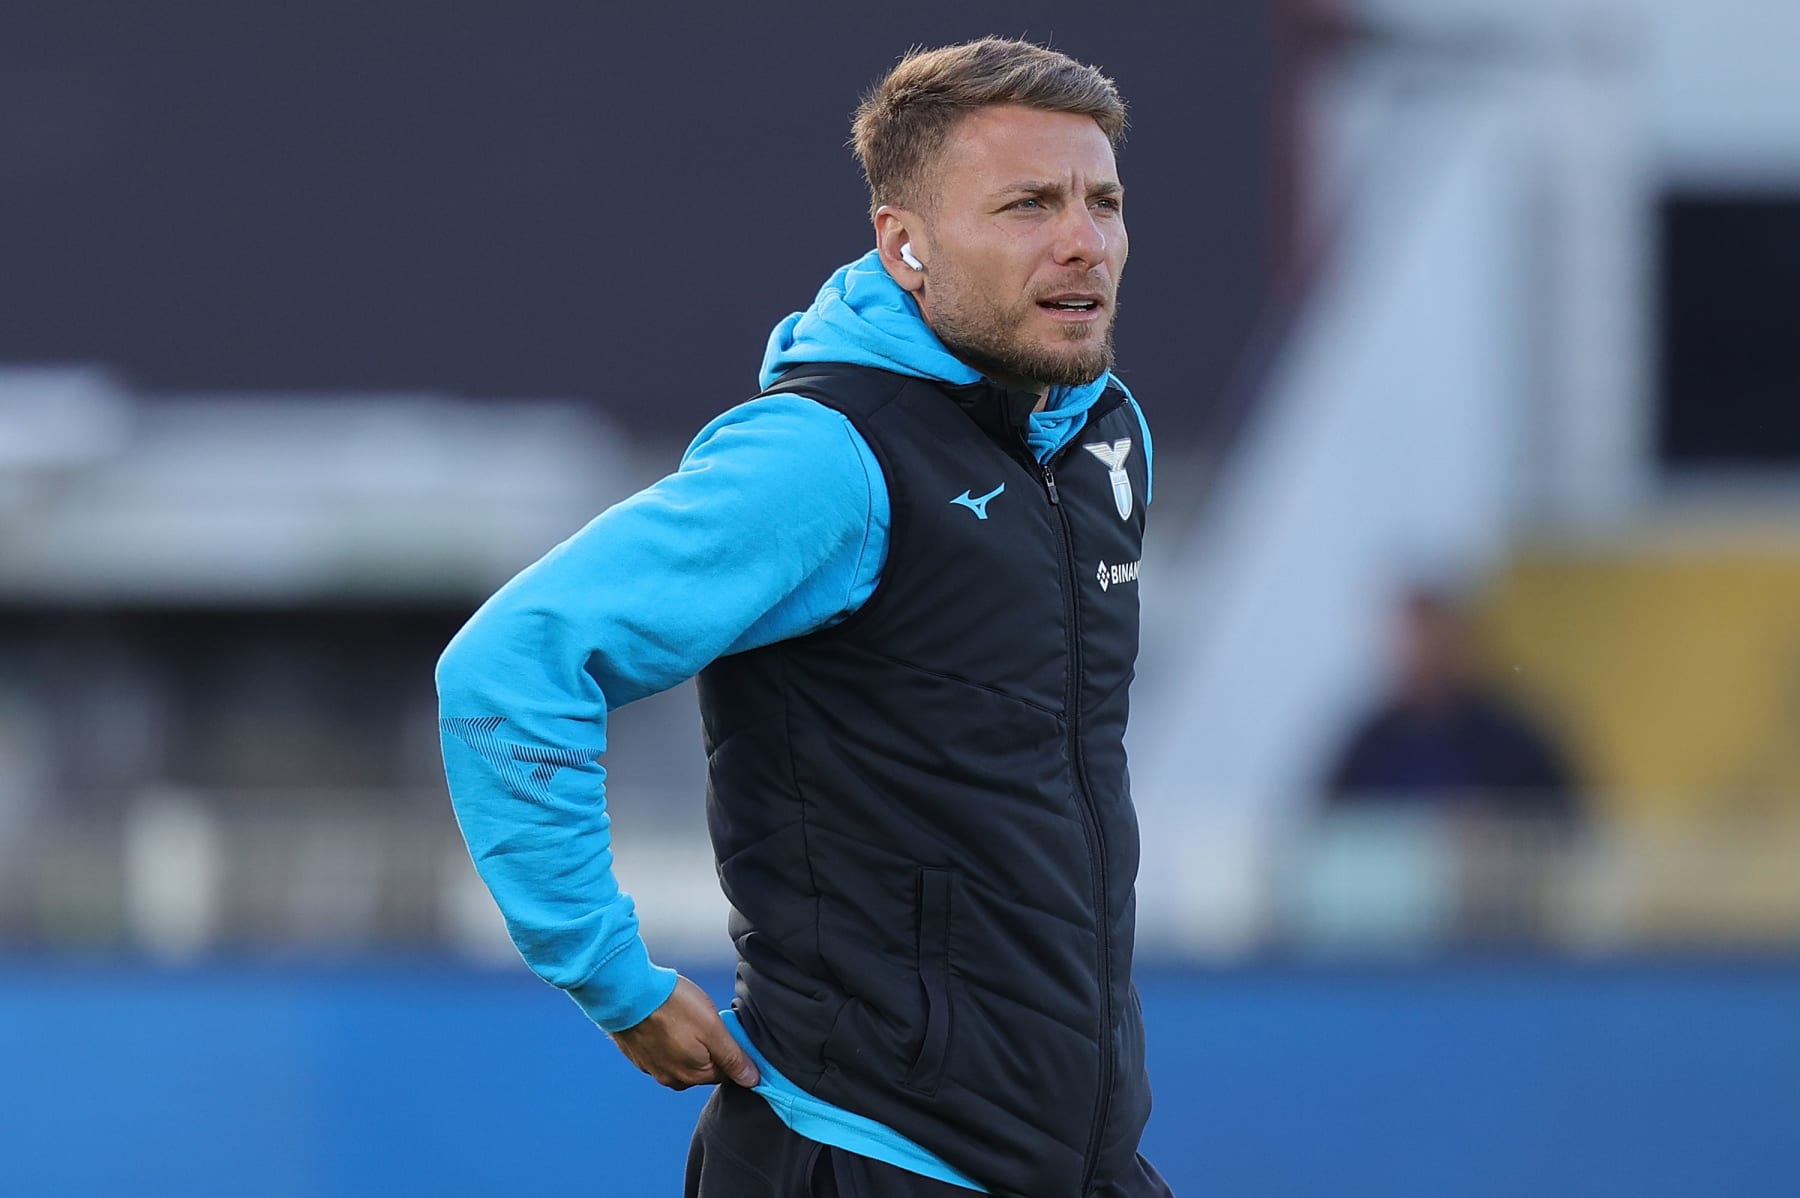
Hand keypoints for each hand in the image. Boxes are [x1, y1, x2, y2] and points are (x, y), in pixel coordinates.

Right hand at [610, 974, 760, 1090]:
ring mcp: (652, 1068)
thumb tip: (752, 1081)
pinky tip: (668, 1022)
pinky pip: (663, 1054)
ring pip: (682, 1061)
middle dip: (710, 1049)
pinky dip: (669, 1042)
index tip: (728, 1029)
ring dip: (689, 1046)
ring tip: (685, 1019)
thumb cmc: (673, 1006)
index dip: (732, 1051)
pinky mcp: (638, 1056)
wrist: (626, 992)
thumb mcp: (712, 1028)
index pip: (726, 1073)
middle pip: (704, 1069)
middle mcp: (672, 1078)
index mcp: (694, 1075)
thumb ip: (733, 1057)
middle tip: (706, 1021)